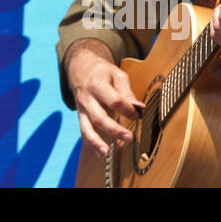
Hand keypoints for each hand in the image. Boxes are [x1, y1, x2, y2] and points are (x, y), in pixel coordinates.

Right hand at [66, 41, 143, 156]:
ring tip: (106, 151)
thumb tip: (140, 108)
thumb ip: (127, 92)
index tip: (138, 114)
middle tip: (129, 137)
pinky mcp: (80, 116)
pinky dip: (90, 143)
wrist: (80, 68)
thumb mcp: (116, 75)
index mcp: (97, 84)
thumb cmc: (102, 72)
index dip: (127, 110)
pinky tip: (99, 153)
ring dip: (96, 141)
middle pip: (99, 117)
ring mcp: (82, 108)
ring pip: (86, 127)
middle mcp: (87, 98)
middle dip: (114, 129)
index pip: (114, 101)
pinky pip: (83, 131)